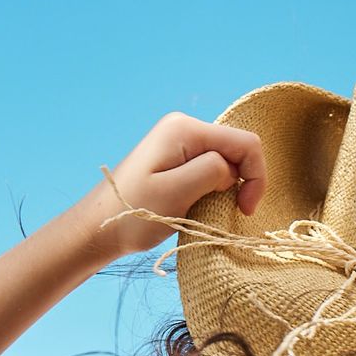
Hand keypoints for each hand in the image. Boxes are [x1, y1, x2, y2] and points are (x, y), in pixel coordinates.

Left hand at [85, 112, 268, 257]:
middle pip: (237, 150)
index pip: (245, 143)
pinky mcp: (177, 157)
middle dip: (241, 181)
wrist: (100, 227)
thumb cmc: (135, 213)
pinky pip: (210, 168)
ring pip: (226, 161)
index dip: (255, 176)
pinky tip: (198, 204)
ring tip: (206, 209)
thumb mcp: (177, 192)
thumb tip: (231, 170)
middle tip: (228, 212)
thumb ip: (212, 172)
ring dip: (226, 187)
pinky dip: (213, 188)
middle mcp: (185, 127)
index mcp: (185, 129)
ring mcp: (180, 141)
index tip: (245, 210)